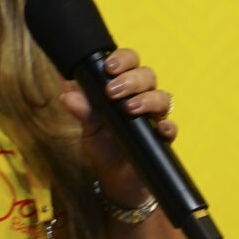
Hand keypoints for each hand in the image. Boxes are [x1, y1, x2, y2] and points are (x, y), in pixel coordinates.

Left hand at [59, 47, 174, 203]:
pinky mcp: (162, 139)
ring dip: (147, 99)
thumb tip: (67, 92)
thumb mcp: (88, 127)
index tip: (108, 67)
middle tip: (112, 91)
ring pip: (162, 97)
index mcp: (124, 89)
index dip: (123, 59)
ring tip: (129, 108)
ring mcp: (154, 118)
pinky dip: (168, 126)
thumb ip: (81, 109)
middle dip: (131, 79)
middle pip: (148, 76)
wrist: (115, 179)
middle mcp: (142, 98)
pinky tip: (159, 128)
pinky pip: (172, 128)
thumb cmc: (104, 146)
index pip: (130, 63)